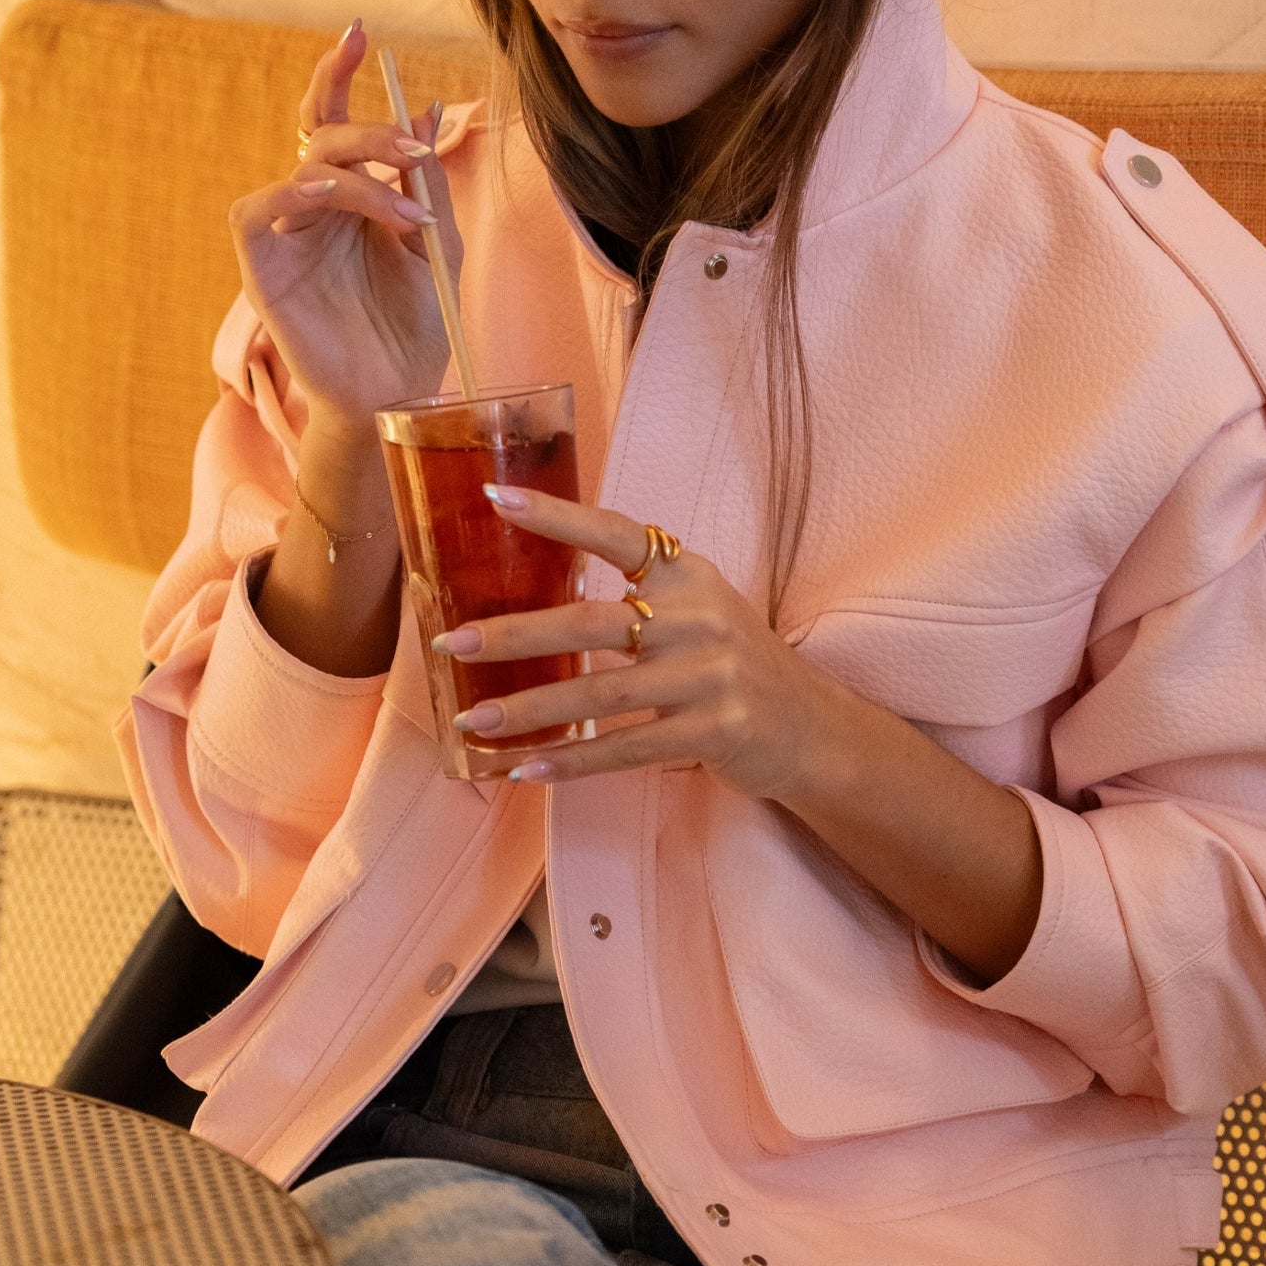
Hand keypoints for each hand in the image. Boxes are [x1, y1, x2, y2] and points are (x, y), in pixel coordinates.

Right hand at [228, 20, 465, 435]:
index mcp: (353, 190)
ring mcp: (286, 230)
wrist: (396, 390)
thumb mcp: (438, 243)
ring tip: (406, 214)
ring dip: (358, 176)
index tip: (358, 31)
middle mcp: (315, 202)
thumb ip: (424, 181)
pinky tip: (336, 200)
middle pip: (324, 132)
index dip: (338, 70)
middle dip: (371, 132)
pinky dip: (299, 193)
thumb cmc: (416, 323)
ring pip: (305, 166)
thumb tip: (421, 108)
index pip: (336, 115)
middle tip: (413, 156)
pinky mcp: (261, 262)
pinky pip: (260, 207)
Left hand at [437, 489, 828, 800]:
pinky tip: (526, 768)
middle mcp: (700, 619)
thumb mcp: (700, 610)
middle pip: (591, 622)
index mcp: (691, 576)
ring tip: (473, 718)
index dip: (557, 516)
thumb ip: (642, 594)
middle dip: (515, 634)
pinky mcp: (713, 732)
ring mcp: (709, 677)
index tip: (494, 498)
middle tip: (453, 642)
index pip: (616, 535)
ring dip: (529, 710)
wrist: (812, 726)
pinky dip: (571, 762)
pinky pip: (625, 749)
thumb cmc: (735, 663)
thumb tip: (541, 594)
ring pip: (599, 694)